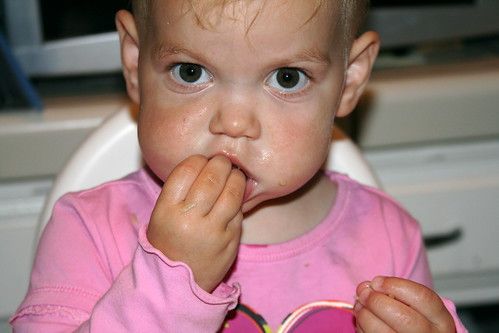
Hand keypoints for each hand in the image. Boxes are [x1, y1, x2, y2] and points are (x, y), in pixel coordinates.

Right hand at [147, 155, 245, 291]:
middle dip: (221, 163)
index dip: (198, 160)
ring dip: (236, 177)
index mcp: (166, 211)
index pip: (187, 170)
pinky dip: (239, 200)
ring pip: (233, 192)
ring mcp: (213, 232)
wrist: (176, 283)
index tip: (202, 160)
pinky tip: (234, 198)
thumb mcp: (161, 215)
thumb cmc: (168, 242)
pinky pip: (240, 211)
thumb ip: (180, 190)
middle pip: (212, 177)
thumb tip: (207, 163)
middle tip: (223, 162)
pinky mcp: (231, 241)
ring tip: (234, 175)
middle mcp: (189, 220)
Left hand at [354, 276, 455, 332]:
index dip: (395, 285)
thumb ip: (396, 292)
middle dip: (376, 301)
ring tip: (360, 304)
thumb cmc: (414, 320)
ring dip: (365, 314)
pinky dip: (363, 327)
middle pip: (403, 318)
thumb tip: (366, 287)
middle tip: (364, 293)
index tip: (377, 281)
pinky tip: (363, 319)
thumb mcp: (415, 305)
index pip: (422, 297)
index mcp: (440, 320)